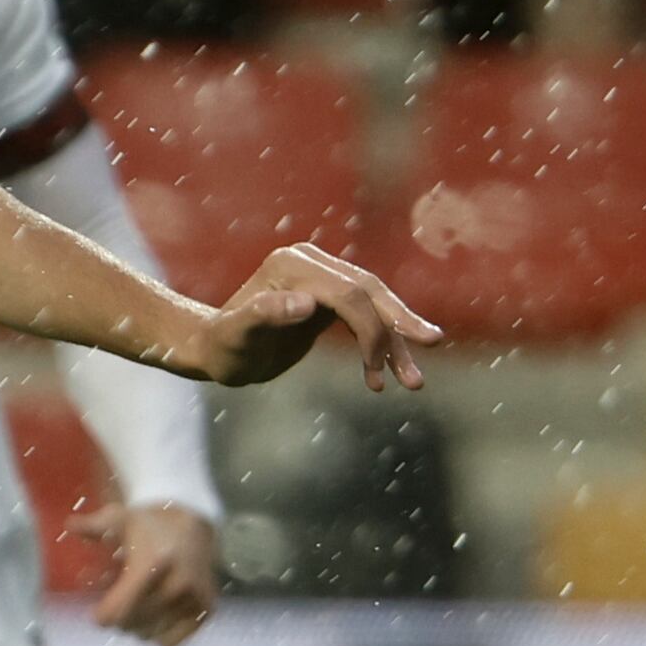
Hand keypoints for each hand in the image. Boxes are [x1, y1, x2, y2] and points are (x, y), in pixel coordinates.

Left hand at [87, 501, 221, 645]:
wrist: (193, 527)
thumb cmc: (147, 527)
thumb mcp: (119, 519)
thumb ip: (93, 526)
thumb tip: (70, 525)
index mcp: (154, 563)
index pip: (118, 611)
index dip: (103, 617)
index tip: (98, 613)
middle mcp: (177, 583)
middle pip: (130, 626)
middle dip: (118, 620)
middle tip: (118, 607)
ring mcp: (194, 599)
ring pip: (148, 637)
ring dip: (136, 629)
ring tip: (137, 609)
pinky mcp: (205, 611)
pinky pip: (169, 643)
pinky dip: (156, 636)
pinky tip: (154, 618)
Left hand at [184, 241, 435, 391]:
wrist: (213, 349)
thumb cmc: (221, 345)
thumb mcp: (236, 334)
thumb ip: (265, 314)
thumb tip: (306, 304)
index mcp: (294, 264)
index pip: (349, 293)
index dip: (370, 328)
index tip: (376, 370)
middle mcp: (312, 263)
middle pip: (370, 291)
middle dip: (400, 324)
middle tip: (432, 344)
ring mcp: (323, 278)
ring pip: (374, 306)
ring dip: (396, 343)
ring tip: (414, 383)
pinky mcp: (329, 298)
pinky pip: (365, 318)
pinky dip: (380, 346)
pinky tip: (385, 375)